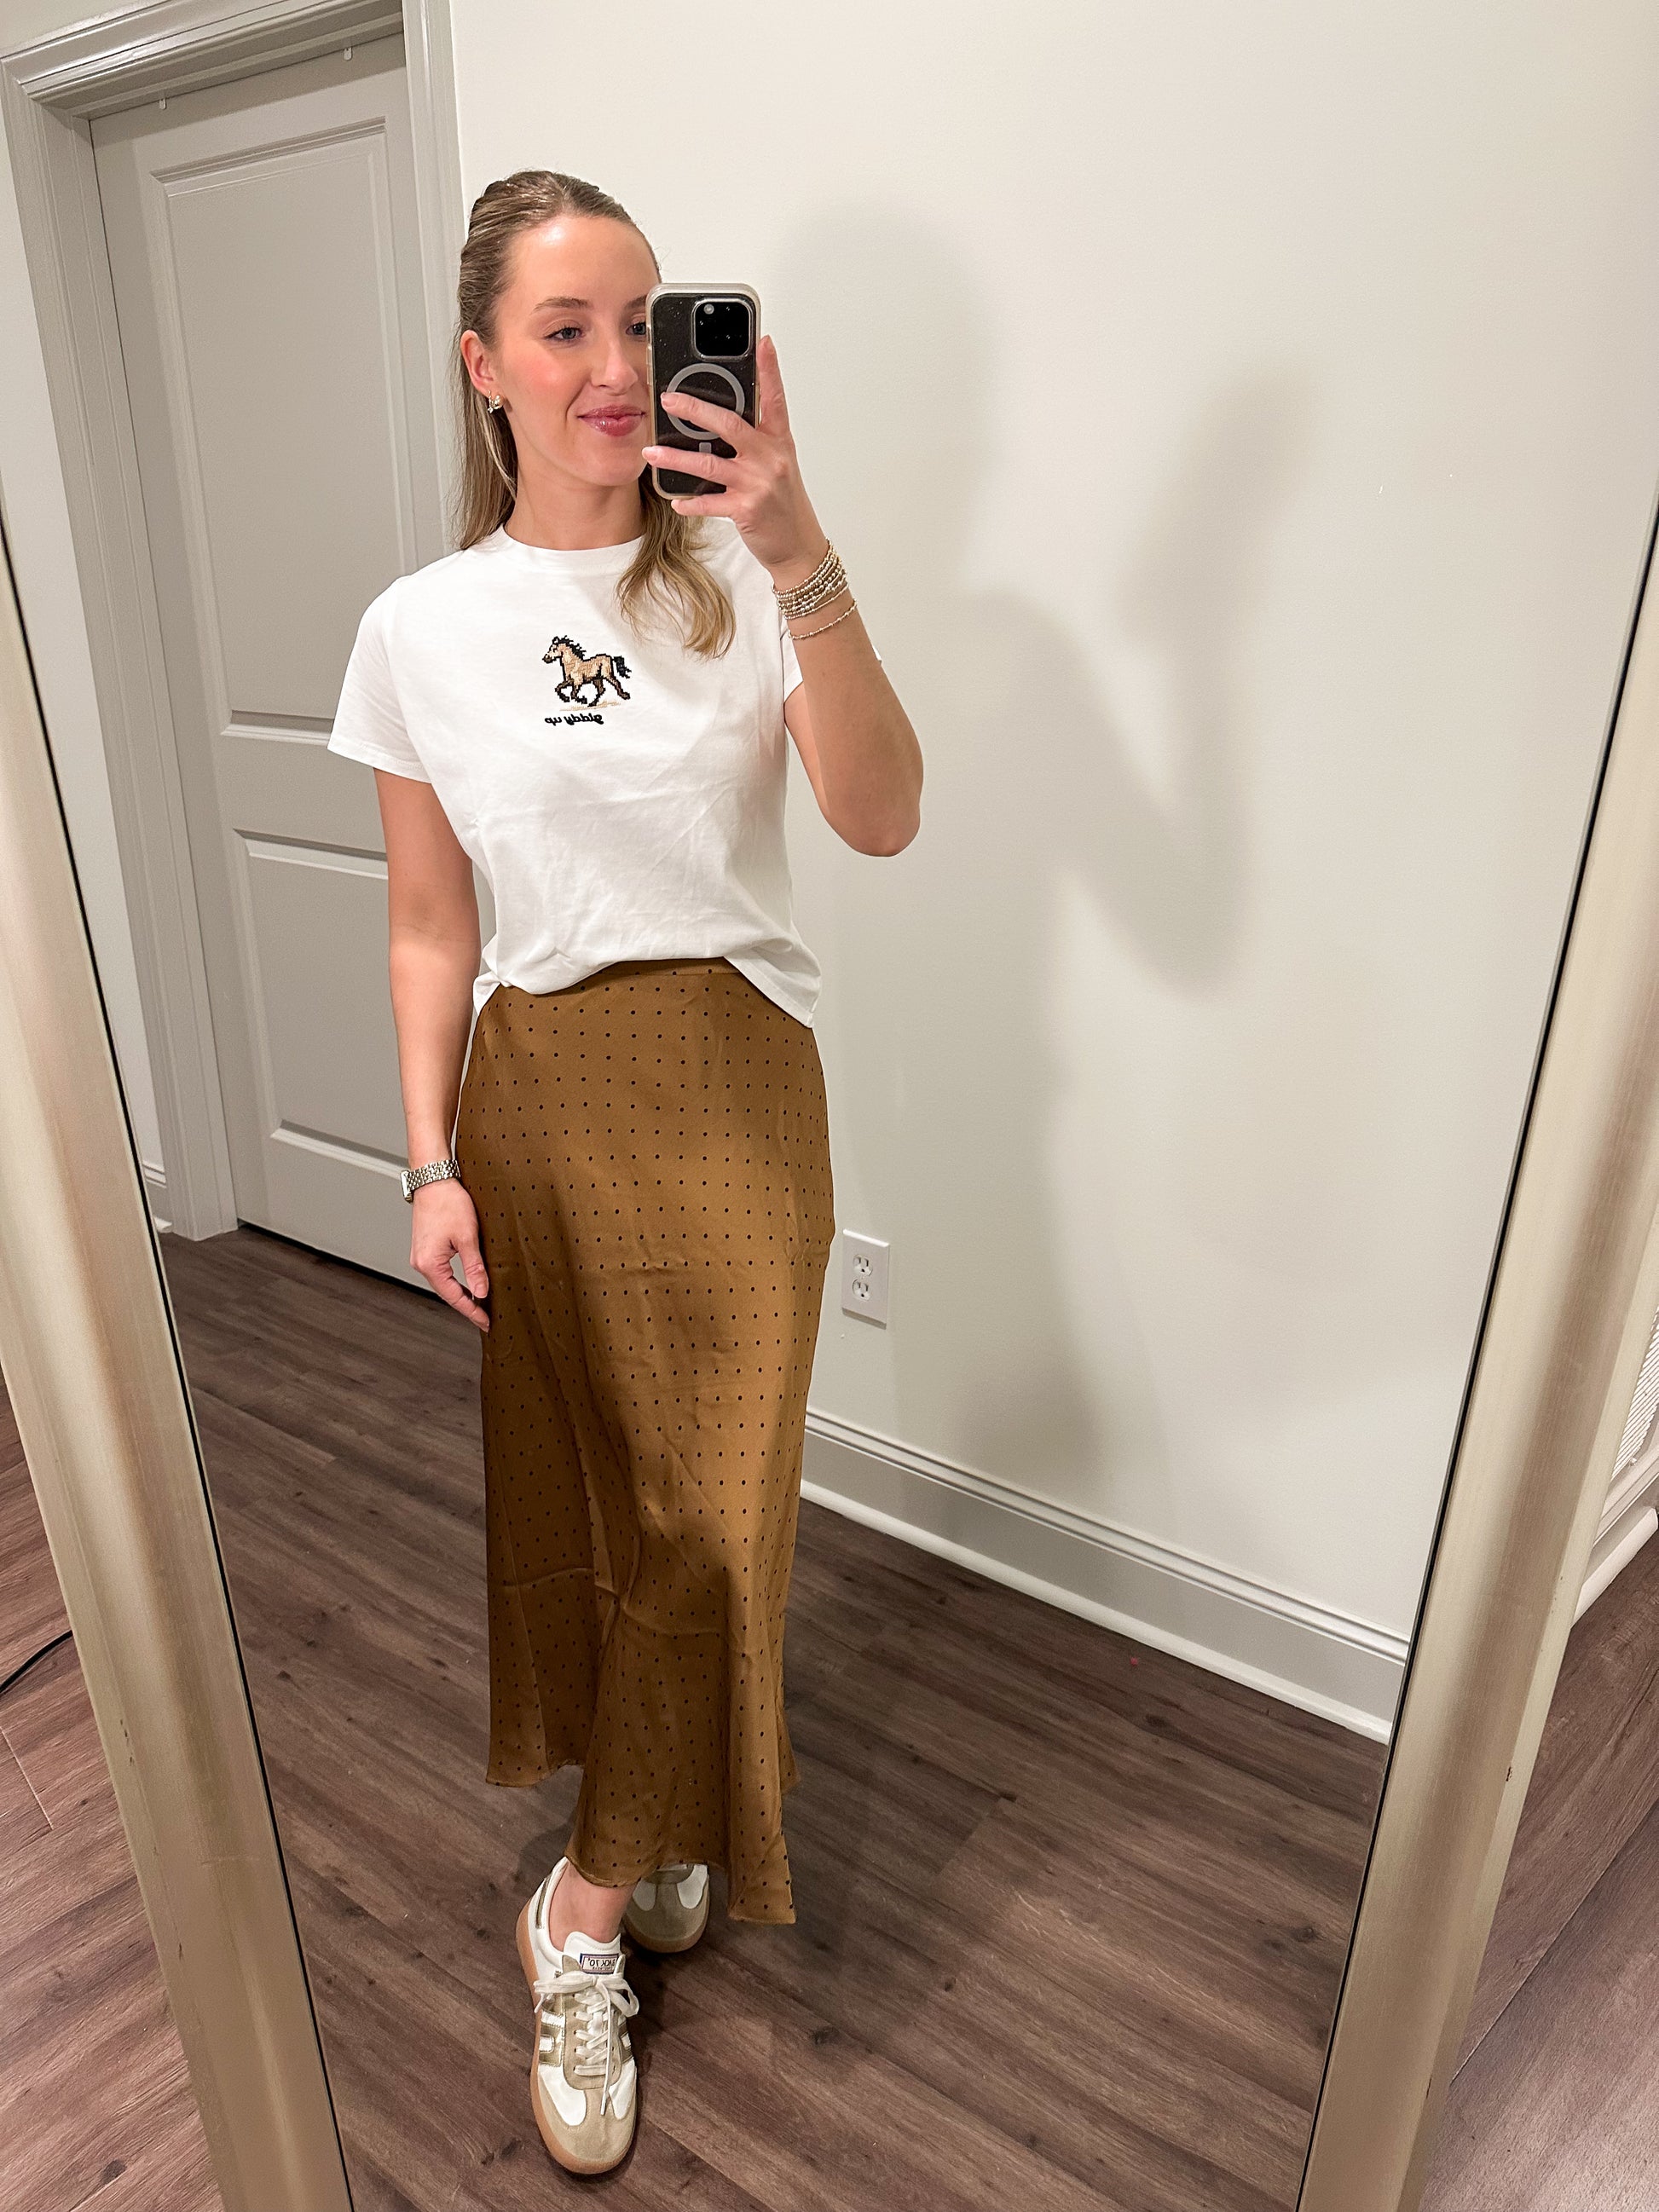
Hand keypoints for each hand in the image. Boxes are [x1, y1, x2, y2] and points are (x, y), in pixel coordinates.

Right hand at [411, 1178, 489, 1331]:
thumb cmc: (448, 1203)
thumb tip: (481, 1292)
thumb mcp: (467, 1238)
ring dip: (461, 1294)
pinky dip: (455, 1282)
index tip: (485, 1322)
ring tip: (479, 1305)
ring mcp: (422, 1256)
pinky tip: (467, 1285)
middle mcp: (421, 1263)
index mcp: (429, 1264)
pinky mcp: (426, 1249)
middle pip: (447, 1293)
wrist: (434, 1180)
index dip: (471, 1311)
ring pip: (444, 1283)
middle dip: (467, 1306)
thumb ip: (474, 1268)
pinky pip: (442, 1272)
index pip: (453, 1297)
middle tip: (485, 1318)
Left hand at [642, 333, 826, 583]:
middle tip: (669, 399)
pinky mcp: (747, 509)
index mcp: (778, 442)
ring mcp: (758, 484)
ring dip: (676, 457)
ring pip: (710, 463)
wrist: (798, 545)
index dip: (769, 370)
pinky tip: (675, 499)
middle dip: (696, 409)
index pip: (774, 399)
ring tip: (652, 451)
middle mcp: (770, 458)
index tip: (763, 342)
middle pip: (729, 424)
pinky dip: (690, 501)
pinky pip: (710, 502)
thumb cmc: (784, 504)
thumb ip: (754, 441)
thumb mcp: (777, 465)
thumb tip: (717, 421)